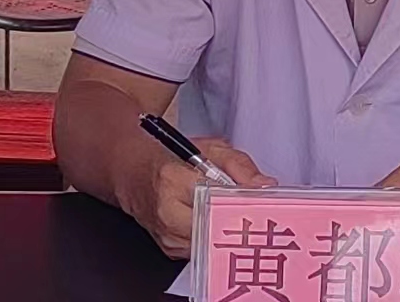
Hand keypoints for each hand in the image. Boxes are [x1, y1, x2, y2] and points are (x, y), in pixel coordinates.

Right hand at [146, 138, 273, 258]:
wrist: (135, 176)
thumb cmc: (172, 160)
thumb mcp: (210, 150)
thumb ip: (240, 166)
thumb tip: (264, 185)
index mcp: (173, 180)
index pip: (216, 201)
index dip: (242, 206)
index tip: (262, 208)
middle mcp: (167, 213)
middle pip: (216, 228)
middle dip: (240, 224)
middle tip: (261, 218)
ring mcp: (167, 235)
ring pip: (212, 244)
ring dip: (229, 234)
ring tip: (243, 221)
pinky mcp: (170, 250)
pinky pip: (203, 250)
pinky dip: (216, 240)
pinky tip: (224, 227)